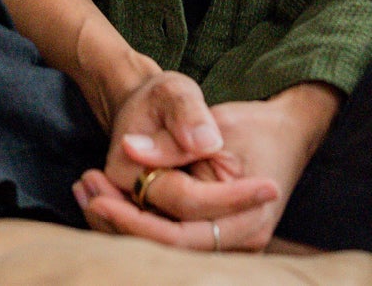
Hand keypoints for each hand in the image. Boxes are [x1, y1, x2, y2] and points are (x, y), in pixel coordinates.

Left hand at [76, 81, 339, 251]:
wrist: (285, 132)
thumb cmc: (254, 125)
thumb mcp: (216, 123)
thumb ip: (173, 143)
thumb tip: (128, 151)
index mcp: (249, 215)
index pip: (180, 227)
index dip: (135, 214)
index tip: (99, 190)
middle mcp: (241, 241)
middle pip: (166, 247)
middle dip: (120, 222)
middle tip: (86, 191)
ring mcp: (225, 245)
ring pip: (160, 249)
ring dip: (118, 224)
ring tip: (86, 190)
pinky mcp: (209, 240)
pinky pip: (164, 241)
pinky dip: (132, 222)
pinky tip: (102, 199)